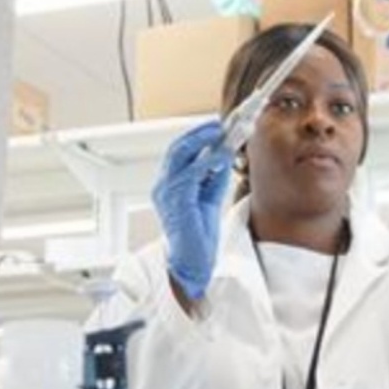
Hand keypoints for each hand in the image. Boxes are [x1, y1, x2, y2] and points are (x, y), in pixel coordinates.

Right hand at [152, 121, 232, 300]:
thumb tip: (225, 153)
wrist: (192, 264)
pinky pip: (190, 173)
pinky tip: (222, 154)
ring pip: (180, 154)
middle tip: (221, 124)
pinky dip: (207, 160)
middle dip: (200, 132)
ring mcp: (166, 192)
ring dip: (203, 140)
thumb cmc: (198, 236)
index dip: (199, 136)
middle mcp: (163, 185)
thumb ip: (214, 176)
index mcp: (169, 184)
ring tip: (221, 131)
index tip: (219, 126)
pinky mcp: (176, 200)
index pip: (181, 152)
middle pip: (178, 147)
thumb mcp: (210, 198)